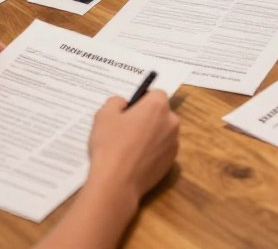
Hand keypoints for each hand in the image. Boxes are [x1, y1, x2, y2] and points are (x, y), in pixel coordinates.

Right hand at [87, 91, 179, 206]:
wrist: (116, 183)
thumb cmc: (110, 144)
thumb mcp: (104, 115)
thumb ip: (116, 102)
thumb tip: (124, 104)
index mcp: (158, 106)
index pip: (156, 94)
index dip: (142, 100)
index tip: (129, 110)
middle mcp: (171, 122)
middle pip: (161, 113)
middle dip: (148, 117)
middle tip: (127, 128)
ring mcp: (173, 144)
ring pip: (162, 132)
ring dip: (151, 134)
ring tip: (129, 147)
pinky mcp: (171, 163)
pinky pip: (161, 150)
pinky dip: (152, 151)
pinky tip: (135, 160)